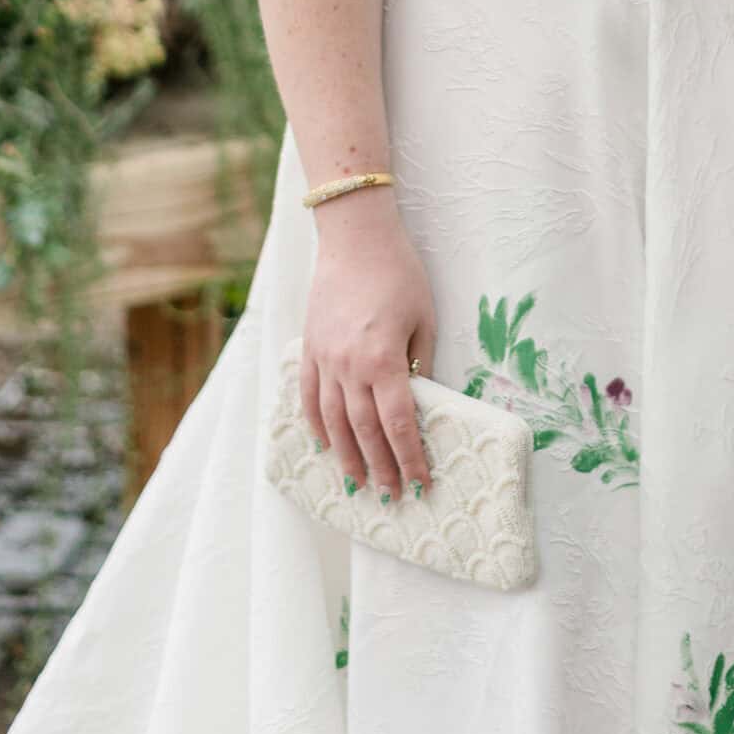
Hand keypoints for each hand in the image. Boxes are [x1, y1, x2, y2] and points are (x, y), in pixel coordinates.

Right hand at [301, 191, 436, 500]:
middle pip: (365, 431)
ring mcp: (325, 360)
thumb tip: (420, 403)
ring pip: (334, 422)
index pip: (399, 424)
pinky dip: (316, 425)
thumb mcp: (423, 318)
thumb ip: (420, 364)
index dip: (410, 458)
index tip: (421, 483)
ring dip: (347, 456)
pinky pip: (309, 397)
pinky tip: (325, 445)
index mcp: (384, 361)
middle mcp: (350, 367)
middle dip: (381, 467)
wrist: (355, 237)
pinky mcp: (310, 349)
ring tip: (358, 483)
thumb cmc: (399, 272)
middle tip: (391, 496)